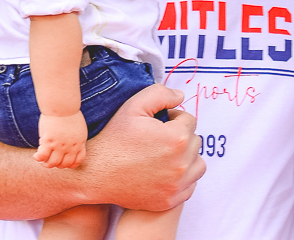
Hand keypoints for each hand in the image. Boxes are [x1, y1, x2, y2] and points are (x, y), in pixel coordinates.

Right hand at [34, 110, 87, 168]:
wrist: (63, 106)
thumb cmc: (69, 113)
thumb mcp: (79, 128)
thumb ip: (76, 138)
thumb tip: (71, 144)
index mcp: (79, 143)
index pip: (77, 161)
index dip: (69, 164)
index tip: (62, 162)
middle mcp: (70, 147)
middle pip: (64, 164)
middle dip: (57, 164)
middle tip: (50, 160)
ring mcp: (59, 145)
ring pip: (52, 163)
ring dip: (46, 164)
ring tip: (42, 160)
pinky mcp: (48, 141)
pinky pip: (42, 156)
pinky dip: (38, 158)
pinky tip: (36, 156)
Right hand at [82, 84, 204, 210]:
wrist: (96, 174)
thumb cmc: (114, 139)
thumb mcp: (133, 106)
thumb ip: (160, 94)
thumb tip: (180, 96)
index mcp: (177, 138)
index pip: (190, 120)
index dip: (173, 118)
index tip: (158, 124)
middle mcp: (182, 163)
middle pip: (195, 141)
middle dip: (180, 136)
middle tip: (158, 138)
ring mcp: (177, 185)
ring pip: (197, 163)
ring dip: (186, 156)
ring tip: (165, 154)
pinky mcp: (171, 200)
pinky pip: (190, 185)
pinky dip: (182, 178)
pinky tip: (164, 171)